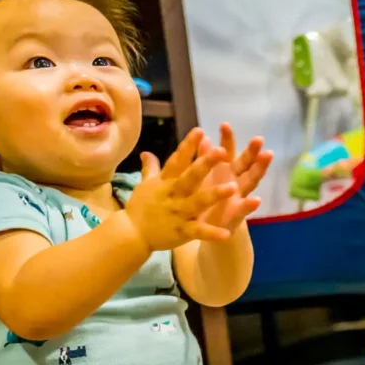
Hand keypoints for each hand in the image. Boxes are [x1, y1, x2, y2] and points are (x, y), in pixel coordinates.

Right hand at [127, 129, 237, 250]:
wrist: (130, 234)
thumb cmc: (140, 207)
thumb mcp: (144, 185)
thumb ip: (150, 168)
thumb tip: (146, 151)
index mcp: (165, 182)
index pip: (177, 160)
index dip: (188, 145)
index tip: (200, 130)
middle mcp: (172, 194)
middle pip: (190, 176)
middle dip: (205, 163)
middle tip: (221, 150)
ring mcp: (177, 213)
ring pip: (198, 202)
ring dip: (215, 195)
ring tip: (233, 187)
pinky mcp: (181, 231)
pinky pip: (198, 232)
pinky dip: (211, 233)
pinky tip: (226, 233)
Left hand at [196, 123, 273, 240]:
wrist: (208, 226)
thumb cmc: (206, 198)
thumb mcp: (203, 177)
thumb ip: (205, 158)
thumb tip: (203, 137)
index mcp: (225, 170)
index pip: (228, 151)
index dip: (227, 139)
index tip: (224, 124)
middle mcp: (235, 180)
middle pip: (246, 163)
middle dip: (252, 151)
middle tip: (258, 139)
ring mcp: (240, 196)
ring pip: (252, 180)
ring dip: (260, 169)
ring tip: (268, 156)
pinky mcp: (238, 214)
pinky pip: (245, 209)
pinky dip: (251, 205)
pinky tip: (256, 200)